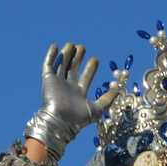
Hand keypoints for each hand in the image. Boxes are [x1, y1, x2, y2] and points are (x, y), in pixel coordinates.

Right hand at [23, 42, 118, 159]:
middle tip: (82, 48)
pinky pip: (48, 66)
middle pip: (73, 69)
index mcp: (78, 93)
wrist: (60, 121)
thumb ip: (107, 100)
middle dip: (78, 58)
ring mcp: (57, 83)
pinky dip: (51, 56)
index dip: (90, 68)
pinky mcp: (48, 80)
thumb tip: (118, 92)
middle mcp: (68, 87)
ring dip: (66, 54)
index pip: (85, 77)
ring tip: (72, 44)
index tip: (95, 59)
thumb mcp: (97, 109)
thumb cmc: (78, 118)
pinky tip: (55, 47)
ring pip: (62, 65)